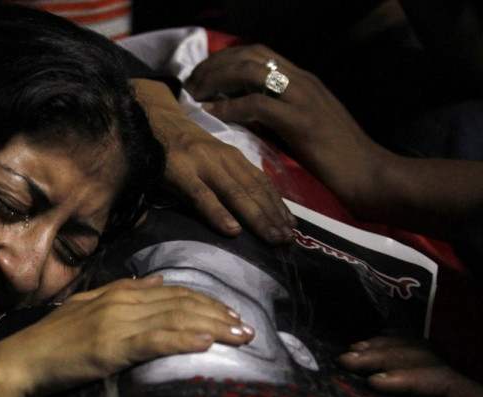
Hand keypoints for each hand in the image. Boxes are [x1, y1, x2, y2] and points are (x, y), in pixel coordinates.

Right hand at [0, 276, 254, 396]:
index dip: (205, 300)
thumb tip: (158, 280)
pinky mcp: (110, 347)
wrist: (21, 361)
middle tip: (248, 326)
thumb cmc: (54, 340)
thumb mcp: (89, 305)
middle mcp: (122, 302)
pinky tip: (206, 342)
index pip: (172, 293)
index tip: (230, 312)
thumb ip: (124, 290)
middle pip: (181, 303)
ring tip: (240, 334)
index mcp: (119, 293)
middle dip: (218, 313)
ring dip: (212, 325)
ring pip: (174, 318)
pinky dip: (182, 338)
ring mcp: (116, 323)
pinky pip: (154, 340)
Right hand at [130, 79, 295, 243]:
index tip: (292, 227)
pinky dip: (219, 213)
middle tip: (287, 240)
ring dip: (256, 218)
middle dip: (272, 216)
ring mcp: (201, 163)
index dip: (278, 205)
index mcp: (231, 156)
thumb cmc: (178, 146)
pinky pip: (202, 196)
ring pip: (235, 194)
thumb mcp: (208, 157)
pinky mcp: (179, 172)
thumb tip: (250, 209)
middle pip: (253, 190)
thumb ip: (226, 176)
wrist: (149, 119)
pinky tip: (233, 230)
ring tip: (271, 238)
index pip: (261, 182)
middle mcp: (222, 158)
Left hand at [185, 44, 392, 219]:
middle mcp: (303, 80)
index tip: (204, 76)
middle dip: (216, 64)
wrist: (370, 175)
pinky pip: (257, 104)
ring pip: (251, 71)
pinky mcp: (301, 121)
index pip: (259, 53)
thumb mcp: (306, 124)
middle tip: (192, 83)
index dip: (226, 59)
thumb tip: (246, 111)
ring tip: (197, 95)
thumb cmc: (338, 158)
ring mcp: (303, 98)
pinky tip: (212, 114)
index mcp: (303, 80)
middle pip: (250, 55)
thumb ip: (281, 112)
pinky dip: (230, 107)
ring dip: (217, 80)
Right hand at [338, 334, 482, 396]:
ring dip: (383, 347)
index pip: (440, 380)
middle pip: (422, 358)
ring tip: (352, 351)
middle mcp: (461, 386)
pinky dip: (396, 340)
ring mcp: (449, 381)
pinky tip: (376, 338)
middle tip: (347, 361)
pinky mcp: (438, 384)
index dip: (406, 377)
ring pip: (417, 350)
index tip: (373, 382)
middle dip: (383, 356)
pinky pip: (418, 349)